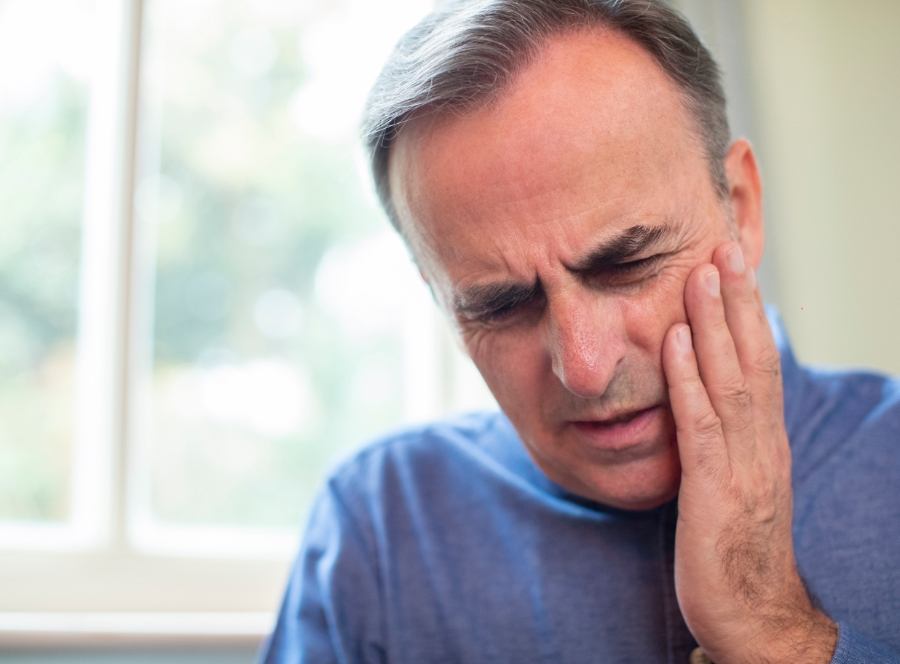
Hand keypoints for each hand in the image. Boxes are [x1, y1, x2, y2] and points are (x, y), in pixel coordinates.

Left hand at [661, 242, 836, 662]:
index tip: (733, 266)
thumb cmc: (735, 545)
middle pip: (752, 359)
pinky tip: (671, 343)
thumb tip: (699, 394)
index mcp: (764, 440)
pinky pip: (700, 425)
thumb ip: (723, 438)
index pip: (760, 363)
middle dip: (736, 301)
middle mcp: (761, 443)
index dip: (746, 313)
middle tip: (724, 246)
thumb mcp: (734, 481)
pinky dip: (686, 379)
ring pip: (730, 380)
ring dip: (713, 325)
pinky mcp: (712, 490)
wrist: (752, 614)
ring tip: (701, 274)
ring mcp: (741, 465)